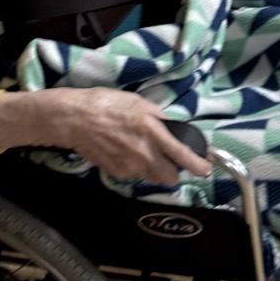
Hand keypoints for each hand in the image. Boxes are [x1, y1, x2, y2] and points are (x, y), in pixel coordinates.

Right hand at [0, 87, 211, 185]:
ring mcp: (129, 167)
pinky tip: (125, 153)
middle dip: (172, 171)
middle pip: (169, 177)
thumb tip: (174, 128)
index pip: (181, 155)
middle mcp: (144, 153)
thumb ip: (159, 117)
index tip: (205, 169)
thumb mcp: (138, 102)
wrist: (74, 119)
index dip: (197, 165)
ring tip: (142, 152)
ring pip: (151, 178)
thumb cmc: (106, 104)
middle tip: (168, 159)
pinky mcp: (116, 173)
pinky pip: (134, 175)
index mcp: (152, 132)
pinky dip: (135, 168)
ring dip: (153, 170)